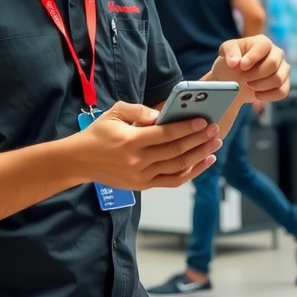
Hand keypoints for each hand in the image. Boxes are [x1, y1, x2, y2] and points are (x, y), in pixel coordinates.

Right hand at [73, 102, 221, 189]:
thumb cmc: (99, 133)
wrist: (80, 161)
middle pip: (175, 152)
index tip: (204, 122)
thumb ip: (138, 111)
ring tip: (214, 144)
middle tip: (215, 130)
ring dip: (199, 156)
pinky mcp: (143, 186)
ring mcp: (141, 176)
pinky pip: (172, 181)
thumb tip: (161, 114)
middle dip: (199, 141)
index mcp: (130, 141)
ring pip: (177, 167)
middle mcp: (137, 161)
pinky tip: (203, 162)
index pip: (165, 135)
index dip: (187, 128)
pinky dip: (190, 173)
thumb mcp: (115, 112)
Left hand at [210, 35, 289, 103]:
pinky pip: (282, 91)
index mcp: (263, 42)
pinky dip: (268, 95)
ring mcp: (283, 68)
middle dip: (256, 74)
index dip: (253, 57)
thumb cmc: (232, 61)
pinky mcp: (284, 83)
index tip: (242, 66)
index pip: (264, 46)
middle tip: (243, 78)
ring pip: (278, 79)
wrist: (234, 79)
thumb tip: (235, 62)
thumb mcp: (225, 51)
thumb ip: (230, 52)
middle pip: (273, 64)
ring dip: (261, 86)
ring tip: (249, 85)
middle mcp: (276, 53)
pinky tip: (257, 95)